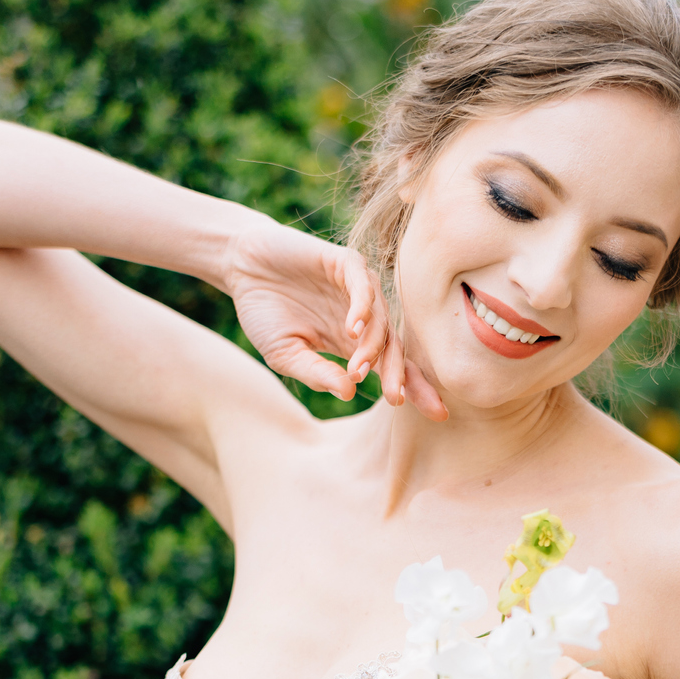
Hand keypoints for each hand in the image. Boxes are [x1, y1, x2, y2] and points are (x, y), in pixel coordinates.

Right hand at [222, 213, 445, 418]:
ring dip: (371, 347)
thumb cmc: (265, 313)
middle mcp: (365, 317)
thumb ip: (317, 374)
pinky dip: (361, 308)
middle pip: (395, 348)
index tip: (437, 414)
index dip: (413, 389)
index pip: (392, 368)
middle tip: (396, 398)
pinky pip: (363, 287)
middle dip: (399, 375)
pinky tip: (352, 329)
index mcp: (354, 343)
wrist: (242, 268)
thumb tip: (349, 393)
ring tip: (358, 369)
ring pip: (380, 321)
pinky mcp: (346, 264)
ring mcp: (358, 289)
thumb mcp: (286, 354)